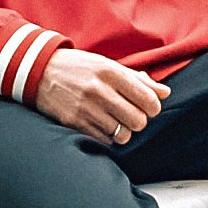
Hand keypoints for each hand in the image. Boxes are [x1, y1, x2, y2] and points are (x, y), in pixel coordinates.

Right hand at [35, 48, 170, 143]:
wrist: (41, 72)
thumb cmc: (81, 68)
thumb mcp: (109, 65)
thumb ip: (138, 80)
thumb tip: (165, 92)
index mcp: (111, 71)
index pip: (146, 98)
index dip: (153, 107)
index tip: (149, 108)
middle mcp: (99, 90)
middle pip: (137, 120)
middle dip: (139, 121)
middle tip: (133, 116)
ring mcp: (85, 108)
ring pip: (122, 135)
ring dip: (124, 131)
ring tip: (117, 121)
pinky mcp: (74, 123)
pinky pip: (105, 141)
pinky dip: (109, 138)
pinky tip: (103, 125)